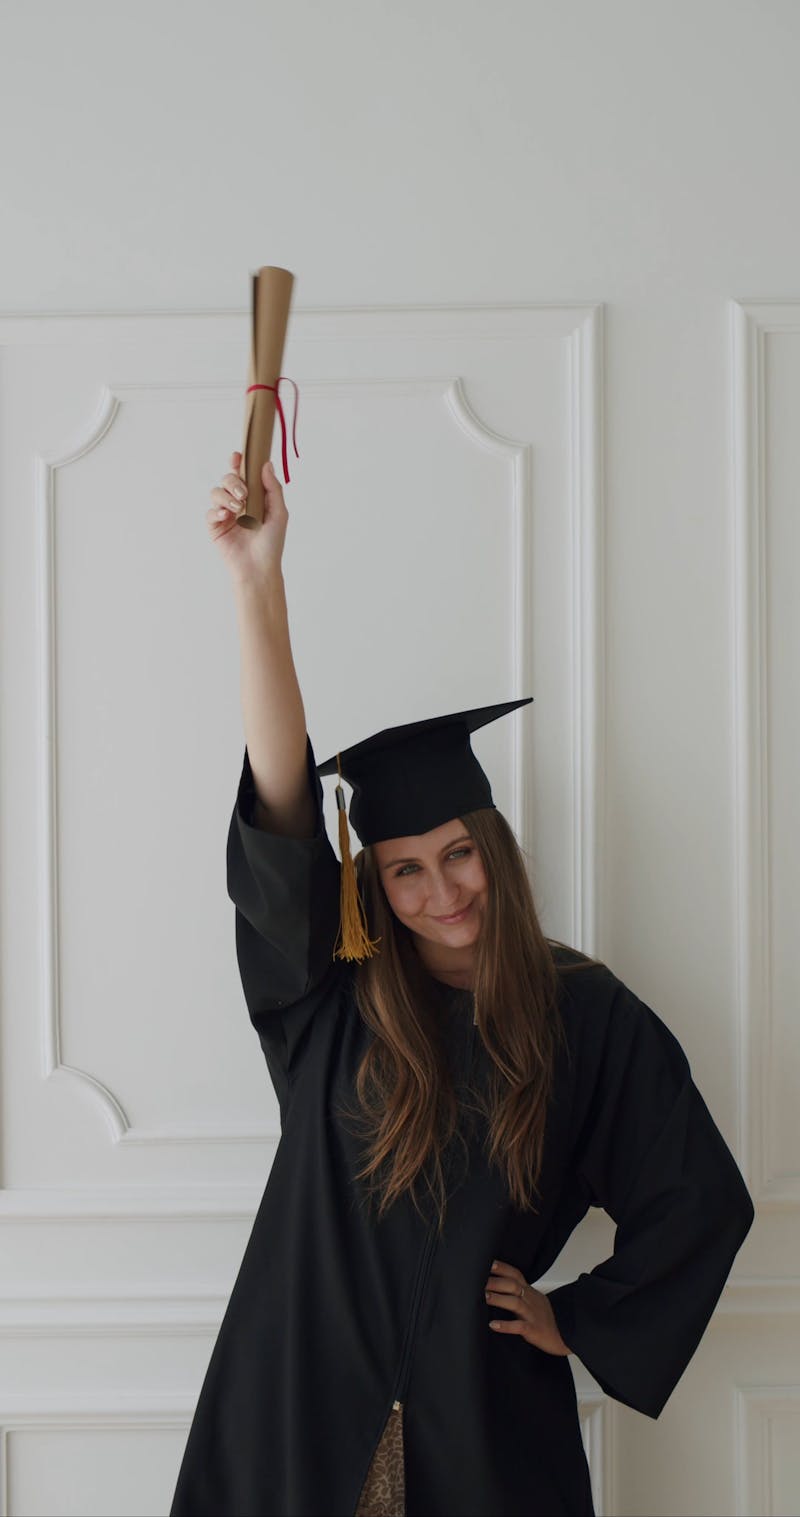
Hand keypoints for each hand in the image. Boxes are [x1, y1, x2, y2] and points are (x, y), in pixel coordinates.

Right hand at [206, 451, 288, 586]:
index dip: (238, 463)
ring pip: (216, 492)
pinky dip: (216, 511)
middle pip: (227, 479)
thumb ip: (273, 488)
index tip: (237, 456)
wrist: (259, 568)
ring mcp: (225, 514)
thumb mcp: (279, 513)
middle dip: (233, 481)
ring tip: (237, 509)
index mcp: (254, 498)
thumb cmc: (272, 544)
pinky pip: (209, 512)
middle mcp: (238, 503)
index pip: (243, 474)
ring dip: (225, 496)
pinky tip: (226, 516)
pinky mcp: (215, 528)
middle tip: (244, 494)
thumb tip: (266, 464)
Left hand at [484, 1258, 570, 1355]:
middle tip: (477, 1281)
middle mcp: (531, 1300)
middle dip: (496, 1282)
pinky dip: (506, 1325)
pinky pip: (520, 1327)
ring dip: (499, 1299)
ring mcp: (533, 1315)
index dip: (502, 1268)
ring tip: (484, 1297)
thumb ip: (517, 1293)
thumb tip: (494, 1287)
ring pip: (516, 1303)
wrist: (565, 1336)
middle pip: (513, 1285)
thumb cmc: (545, 1318)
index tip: (487, 1263)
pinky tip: (493, 1325)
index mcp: (530, 1292)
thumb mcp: (533, 1301)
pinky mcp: (534, 1330)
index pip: (515, 1275)